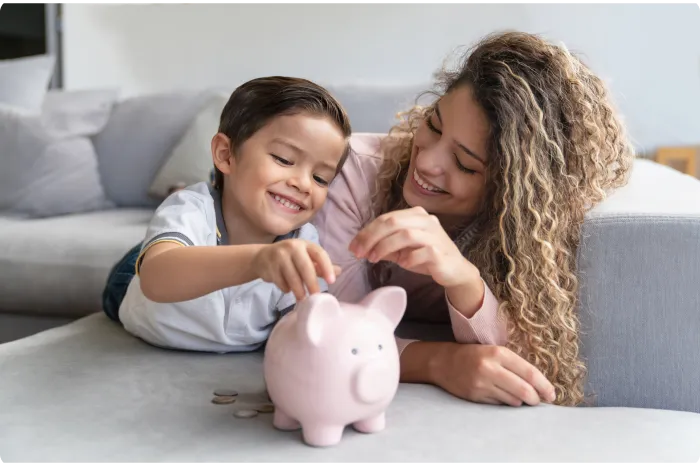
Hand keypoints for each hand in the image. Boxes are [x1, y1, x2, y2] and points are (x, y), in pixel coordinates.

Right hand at [252, 240, 340, 300]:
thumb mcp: (305, 257)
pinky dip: (286, 289)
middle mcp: (292, 247)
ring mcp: (279, 256)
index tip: (332, 281)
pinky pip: (281, 283)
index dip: (327, 267)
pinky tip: (287, 288)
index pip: (319, 254)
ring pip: (292, 278)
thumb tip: (339, 271)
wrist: (262, 257)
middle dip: (312, 284)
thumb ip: (320, 265)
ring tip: (302, 298)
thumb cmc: (290, 258)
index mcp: (305, 244)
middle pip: (305, 267)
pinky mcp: (269, 267)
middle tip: (316, 296)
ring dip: (299, 291)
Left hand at [349, 206, 470, 288]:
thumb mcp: (401, 250)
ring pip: (405, 234)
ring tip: (374, 259)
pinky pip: (421, 252)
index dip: (366, 232)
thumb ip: (384, 246)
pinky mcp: (441, 251)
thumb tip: (360, 247)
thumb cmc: (426, 257)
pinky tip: (403, 264)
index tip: (353, 246)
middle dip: (371, 237)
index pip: (386, 218)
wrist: (454, 270)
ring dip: (385, 247)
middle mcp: (426, 220)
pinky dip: (408, 258)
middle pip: (392, 222)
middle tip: (359, 253)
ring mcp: (435, 235)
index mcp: (415, 215)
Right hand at [433, 343, 555, 406]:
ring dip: (520, 401)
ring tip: (518, 396)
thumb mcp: (494, 351)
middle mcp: (490, 368)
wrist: (443, 362)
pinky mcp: (475, 396)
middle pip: (524, 391)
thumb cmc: (474, 355)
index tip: (552, 394)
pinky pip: (499, 404)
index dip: (544, 386)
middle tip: (538, 400)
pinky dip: (505, 403)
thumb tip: (539, 385)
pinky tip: (502, 396)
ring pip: (513, 400)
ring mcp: (482, 384)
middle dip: (535, 399)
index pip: (529, 373)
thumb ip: (514, 365)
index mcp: (498, 353)